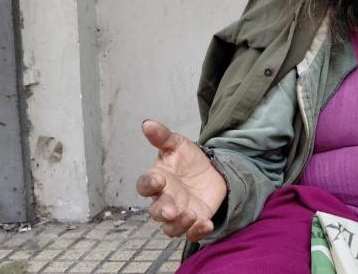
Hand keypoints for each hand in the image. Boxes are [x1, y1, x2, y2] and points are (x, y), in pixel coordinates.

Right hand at [136, 120, 227, 241]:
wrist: (212, 171)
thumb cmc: (188, 159)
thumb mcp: (178, 145)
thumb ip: (163, 136)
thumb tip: (147, 123)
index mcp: (157, 180)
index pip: (145, 185)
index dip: (149, 184)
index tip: (158, 180)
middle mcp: (164, 200)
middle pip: (156, 211)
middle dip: (163, 212)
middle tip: (172, 210)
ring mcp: (179, 213)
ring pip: (171, 228)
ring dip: (179, 225)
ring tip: (192, 215)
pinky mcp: (194, 221)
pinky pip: (192, 233)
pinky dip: (198, 231)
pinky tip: (206, 224)